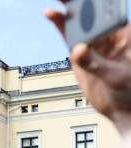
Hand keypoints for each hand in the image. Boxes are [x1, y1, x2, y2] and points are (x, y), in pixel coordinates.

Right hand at [46, 2, 130, 136]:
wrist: (120, 109)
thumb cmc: (128, 90)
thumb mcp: (116, 76)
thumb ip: (95, 63)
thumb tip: (77, 51)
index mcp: (125, 33)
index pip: (109, 11)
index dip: (97, 2)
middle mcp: (109, 34)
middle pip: (92, 12)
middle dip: (80, 2)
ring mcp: (93, 43)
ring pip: (79, 21)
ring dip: (68, 9)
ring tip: (58, 1)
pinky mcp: (80, 54)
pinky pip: (68, 36)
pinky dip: (59, 24)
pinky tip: (52, 13)